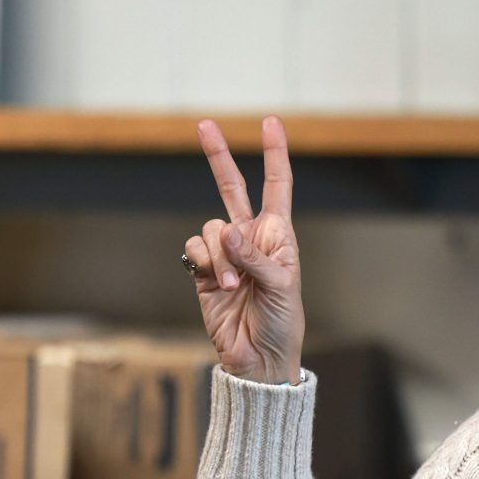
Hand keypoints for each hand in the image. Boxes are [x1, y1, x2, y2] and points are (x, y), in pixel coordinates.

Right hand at [183, 116, 305, 383]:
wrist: (259, 356)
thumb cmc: (282, 322)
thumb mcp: (282, 287)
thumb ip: (255, 257)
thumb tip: (226, 233)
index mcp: (279, 236)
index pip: (277, 187)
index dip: (274, 155)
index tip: (271, 123)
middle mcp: (251, 238)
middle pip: (232, 188)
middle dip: (218, 157)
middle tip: (205, 124)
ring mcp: (225, 253)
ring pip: (210, 228)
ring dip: (221, 256)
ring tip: (235, 286)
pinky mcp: (203, 271)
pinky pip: (195, 249)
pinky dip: (206, 263)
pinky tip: (218, 284)